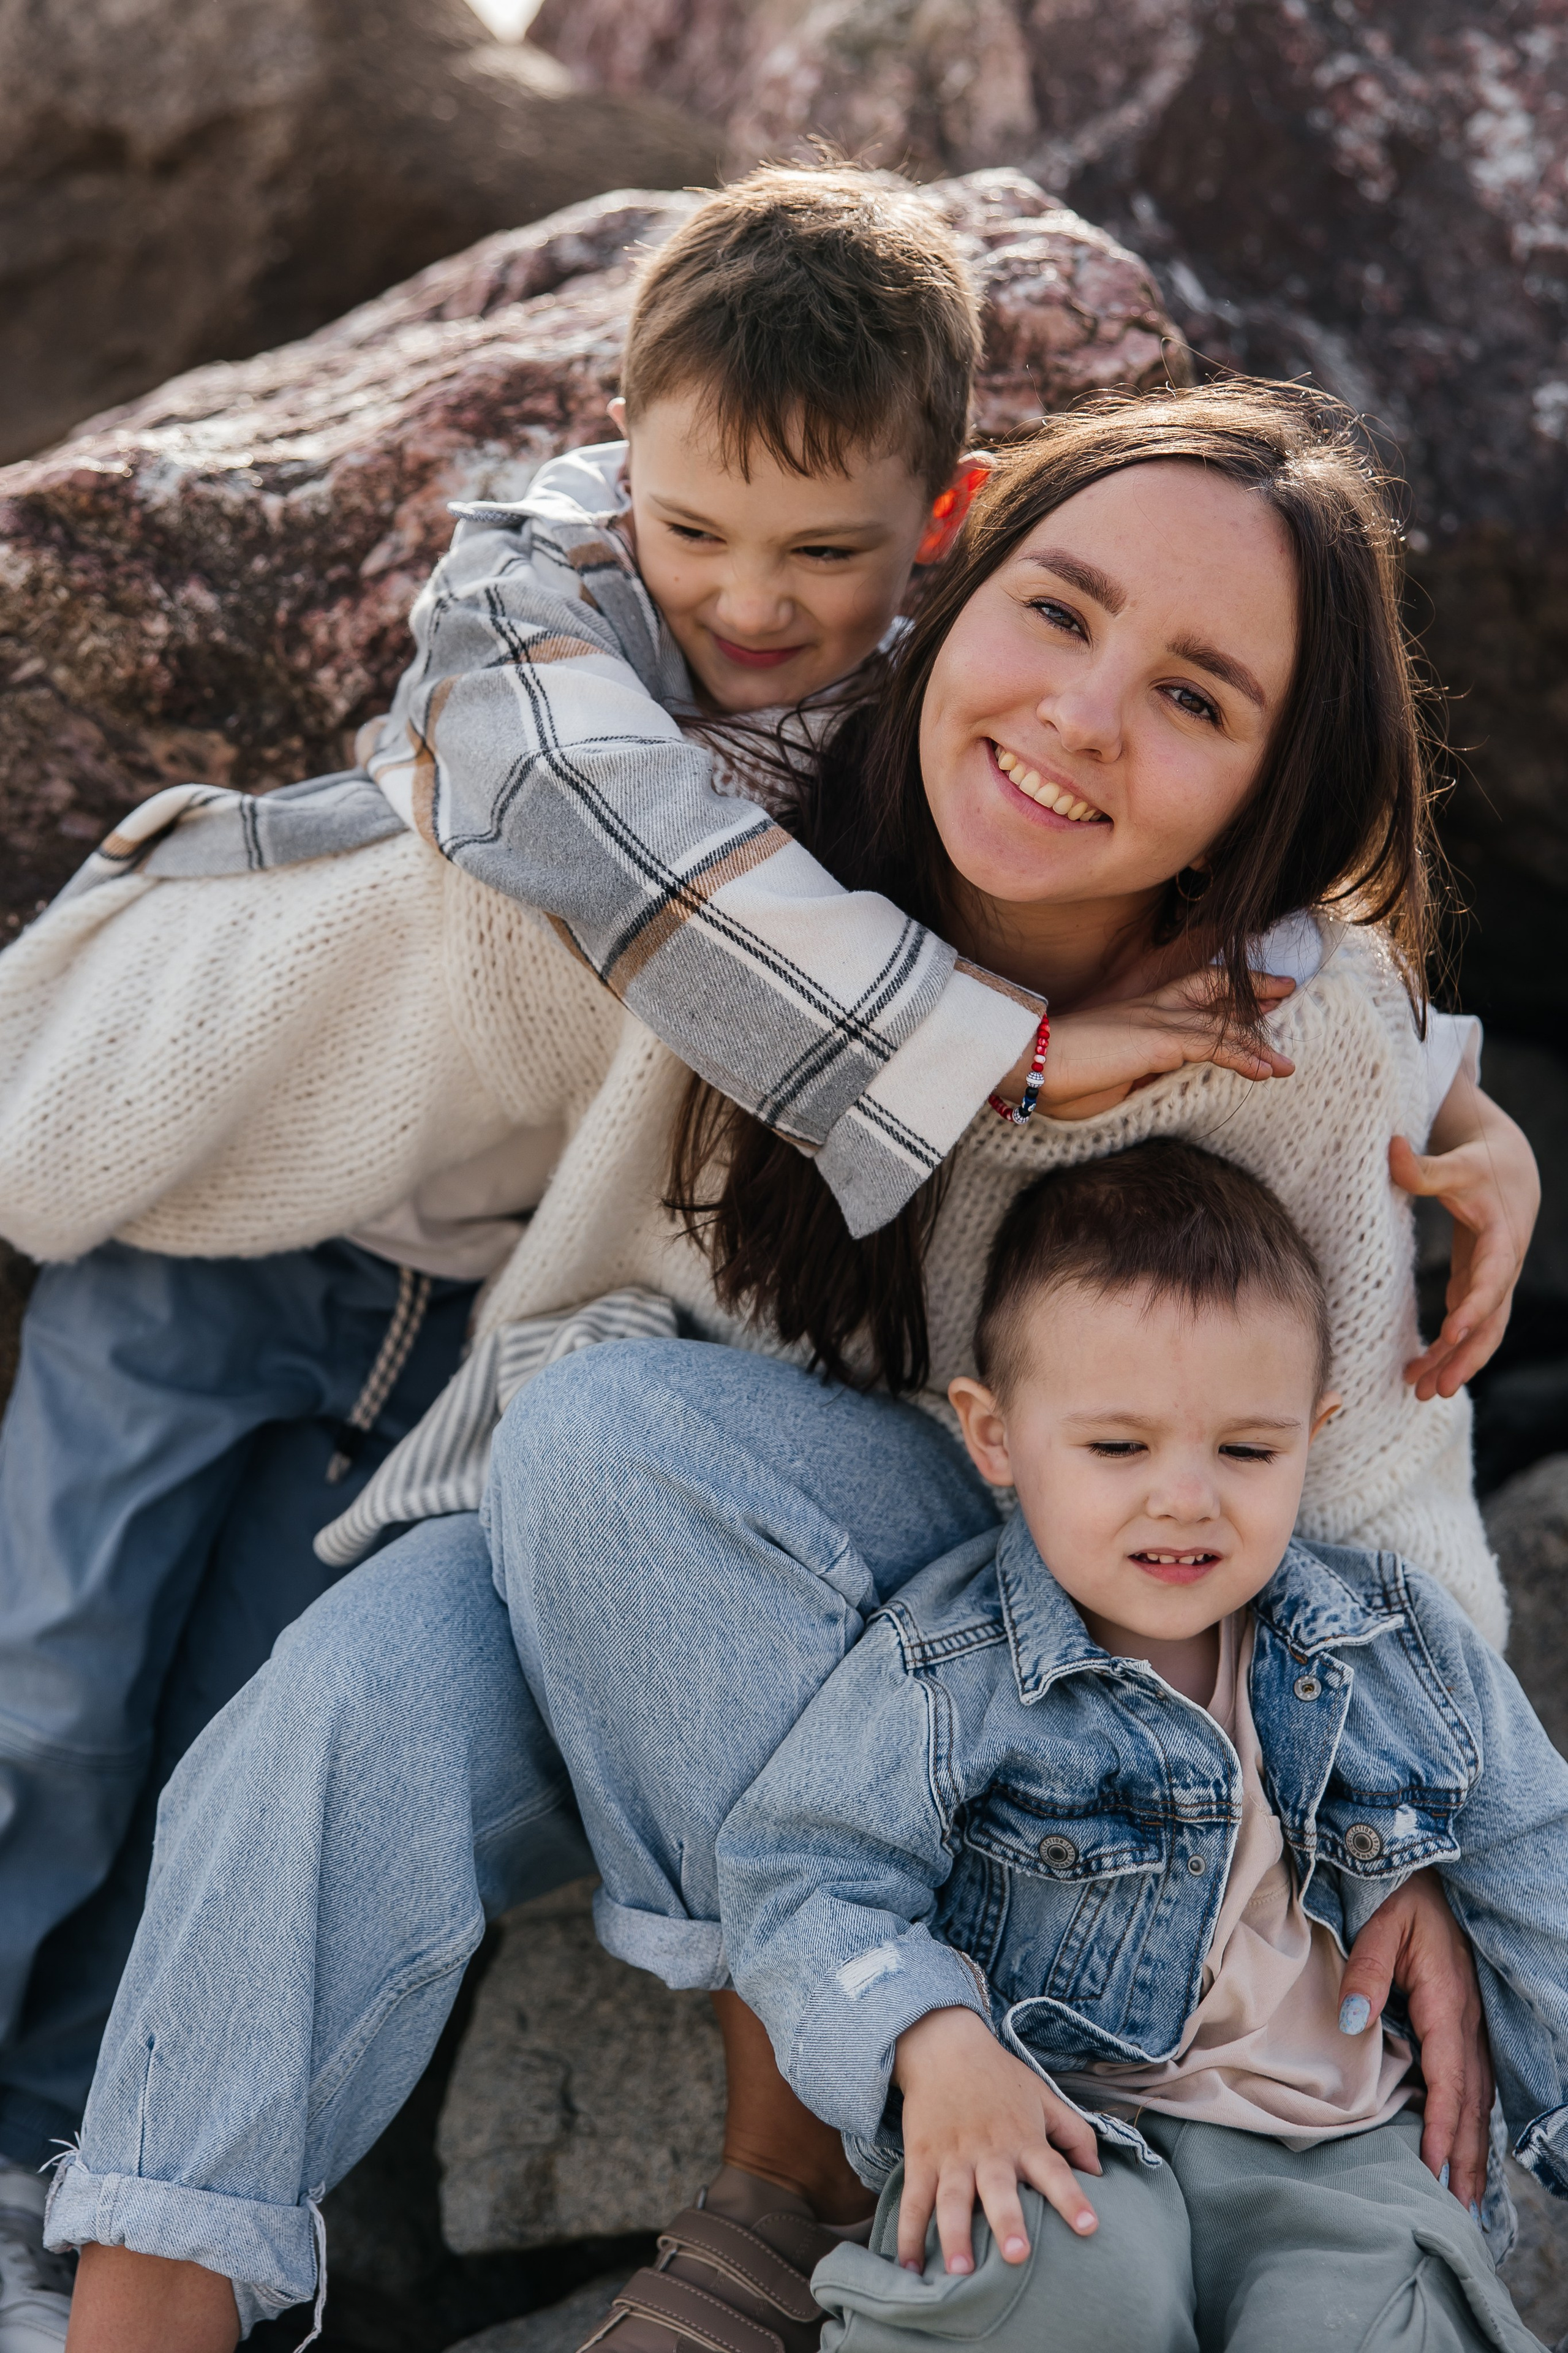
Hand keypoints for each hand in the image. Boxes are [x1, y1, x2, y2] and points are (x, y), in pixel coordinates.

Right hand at [891, 2007, 1100, 2275]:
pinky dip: (908, 2233)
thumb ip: (1075, 2133)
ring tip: (961, 2272)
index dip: (1071, 2198)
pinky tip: (910, 2266)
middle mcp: (989, 2151)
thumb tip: (1098, 2173)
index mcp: (1024, 2139)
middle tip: (1017, 2255)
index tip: (1089, 2226)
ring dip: (955, 2235)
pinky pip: (913, 2200)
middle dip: (1007, 2221)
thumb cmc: (999, 2077)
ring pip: (952, 2200)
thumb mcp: (1043, 2096)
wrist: (943, 2045)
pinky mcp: (921, 2158)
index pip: (1054, 2170)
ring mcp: (951, 2156)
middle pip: (998, 2190)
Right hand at [995, 971, 1296, 1123]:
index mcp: (1134, 1016)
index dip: (1221, 997)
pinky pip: (1214, 1045)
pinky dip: (1244, 1057)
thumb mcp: (1109, 1080)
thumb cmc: (1055, 1080)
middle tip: (1285, 990)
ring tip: (1287, 1061)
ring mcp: (1154, 1020)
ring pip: (1220, 1021)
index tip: (1250, 1002)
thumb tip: (1161, 1083)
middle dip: (1249, 988)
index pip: (1186, 998)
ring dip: (1258, 1041)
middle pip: (1210, 986)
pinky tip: (1267, 1071)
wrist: (1026, 1066)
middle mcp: (1148, 1008)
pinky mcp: (1158, 1039)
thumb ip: (1139, 1075)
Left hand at [1337, 1868, 1493, 2210]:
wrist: (1428, 1867)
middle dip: (1464, 2155)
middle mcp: (1468, 2019)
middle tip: (1458, 2208)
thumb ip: (1364, 1974)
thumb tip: (1352, 2023)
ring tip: (1467, 2193)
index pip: (1449, 2078)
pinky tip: (1466, 2141)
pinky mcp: (1466, 2019)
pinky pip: (1475, 2077)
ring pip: (1479, 2094)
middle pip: (1471, 2100)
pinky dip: (1473, 2116)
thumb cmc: (1400, 1895)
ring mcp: (1473, 2020)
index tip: (1432, 2169)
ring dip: (1473, 2144)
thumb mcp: (1378, 1925)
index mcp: (1447, 2001)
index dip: (1441, 2127)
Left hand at [1393, 1084, 1538, 1398]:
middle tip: (1439, 1388)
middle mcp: (1501, 1269)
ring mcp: (1488, 1282)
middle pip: (1491, 1321)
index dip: (1474, 1307)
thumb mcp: (1458, 1162)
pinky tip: (1417, 1373)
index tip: (1451, 1332)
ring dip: (1453, 1364)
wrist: (1510, 1168)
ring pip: (1479, 1333)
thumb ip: (1424, 1166)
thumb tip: (1391, 1147)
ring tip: (1421, 1393)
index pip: (1491, 1280)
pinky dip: (1444, 1351)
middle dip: (1467, 1357)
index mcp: (1502, 1240)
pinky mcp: (1473, 1285)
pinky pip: (1463, 1327)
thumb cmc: (1483, 1163)